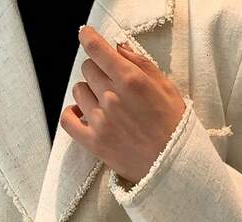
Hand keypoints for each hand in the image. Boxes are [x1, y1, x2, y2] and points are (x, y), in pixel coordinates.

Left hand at [61, 25, 186, 185]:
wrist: (175, 166)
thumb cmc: (174, 127)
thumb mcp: (166, 88)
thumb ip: (141, 64)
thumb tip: (118, 48)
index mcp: (131, 80)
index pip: (97, 49)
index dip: (89, 38)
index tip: (86, 36)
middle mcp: (112, 97)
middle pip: (88, 69)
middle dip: (98, 70)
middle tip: (110, 82)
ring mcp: (100, 121)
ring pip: (78, 91)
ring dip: (88, 92)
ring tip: (103, 102)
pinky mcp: (94, 142)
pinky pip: (67, 120)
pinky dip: (71, 113)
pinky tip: (81, 113)